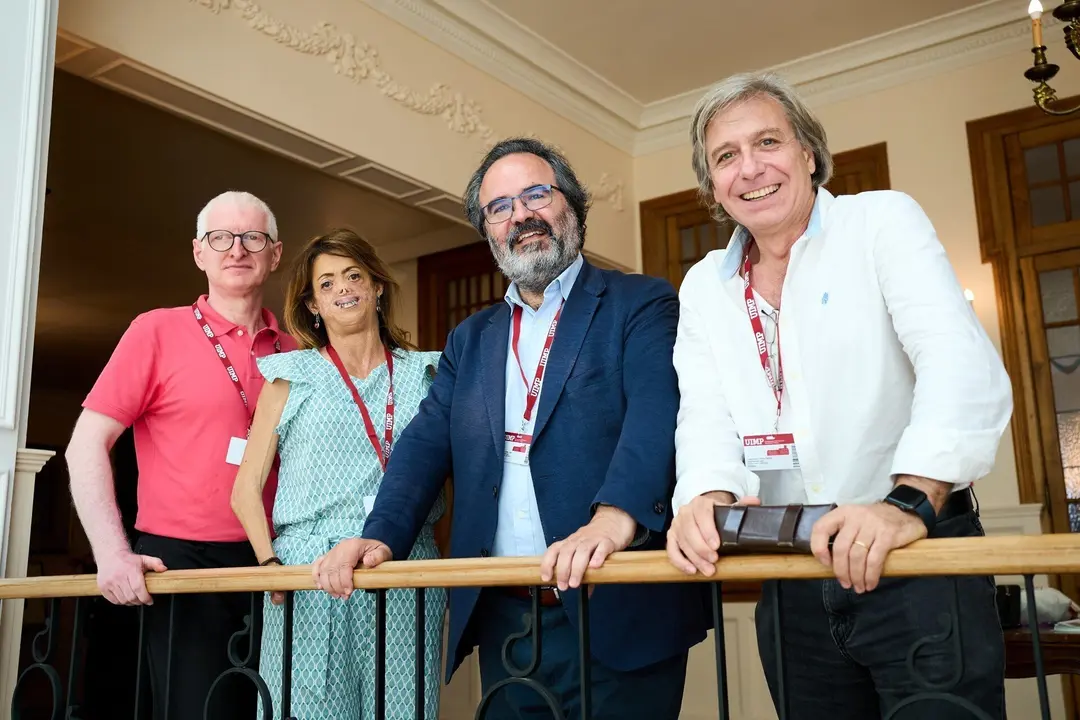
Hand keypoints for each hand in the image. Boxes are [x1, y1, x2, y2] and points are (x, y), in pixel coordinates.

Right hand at [96, 550, 166, 605]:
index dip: (145, 598)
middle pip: (131, 597)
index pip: (138, 588)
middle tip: (143, 600)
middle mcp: (118, 576)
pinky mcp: (103, 587)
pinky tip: (125, 596)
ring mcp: (109, 583)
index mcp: (130, 570)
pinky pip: (114, 601)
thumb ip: (156, 563)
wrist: (110, 556)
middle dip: (139, 601)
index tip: (150, 601)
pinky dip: (121, 602)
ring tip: (135, 598)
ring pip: (122, 600)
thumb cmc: (128, 560)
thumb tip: (164, 569)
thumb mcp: (144, 559)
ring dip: (131, 602)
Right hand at [312, 538, 391, 599]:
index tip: (349, 592)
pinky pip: (317, 566)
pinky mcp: (327, 557)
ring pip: (324, 571)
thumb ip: (378, 557)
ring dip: (328, 586)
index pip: (344, 566)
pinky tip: (320, 587)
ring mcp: (332, 552)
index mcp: (353, 546)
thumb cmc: (376, 551)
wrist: (369, 546)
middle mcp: (340, 548)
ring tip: (337, 595)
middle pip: (332, 570)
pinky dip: (317, 577)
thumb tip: (368, 562)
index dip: (345, 581)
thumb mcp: (383, 552)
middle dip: (337, 586)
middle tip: (345, 596)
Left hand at [540, 506, 635, 591]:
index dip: (547, 563)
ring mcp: (593, 539)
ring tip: (575, 583)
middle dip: (562, 570)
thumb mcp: (584, 552)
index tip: (546, 578)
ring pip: (582, 551)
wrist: (613, 522)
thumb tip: (584, 592)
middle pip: (566, 552)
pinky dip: (598, 556)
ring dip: (576, 568)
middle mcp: (578, 540)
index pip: (553, 550)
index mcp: (570, 542)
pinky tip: (594, 567)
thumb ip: (583, 572)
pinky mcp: (608, 541)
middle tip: (563, 586)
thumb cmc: (595, 541)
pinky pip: (602, 547)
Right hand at [667, 492, 760, 575]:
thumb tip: (754, 502)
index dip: (708, 530)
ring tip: (708, 570)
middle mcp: (685, 512)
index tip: (716, 546)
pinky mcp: (671, 536)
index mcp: (700, 503)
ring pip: (682, 542)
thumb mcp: (729, 507)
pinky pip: (671, 550)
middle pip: (689, 530)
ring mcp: (677, 524)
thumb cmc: (716, 513)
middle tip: (714, 561)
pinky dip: (680, 561)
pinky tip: (691, 570)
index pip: (702, 513)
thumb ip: (741, 505)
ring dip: (694, 558)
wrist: (701, 512)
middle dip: (701, 548)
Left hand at [810, 503, 926, 592]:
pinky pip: (874, 560)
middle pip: (841, 548)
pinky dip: (871, 575)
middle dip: (841, 571)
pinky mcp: (888, 534)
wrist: (906, 512)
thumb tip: (831, 564)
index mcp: (843, 513)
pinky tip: (870, 584)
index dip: (818, 548)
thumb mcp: (855, 521)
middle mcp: (855, 517)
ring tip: (859, 587)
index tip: (825, 564)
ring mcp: (872, 525)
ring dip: (856, 576)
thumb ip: (842, 535)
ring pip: (857, 556)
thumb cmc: (875, 522)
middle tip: (845, 584)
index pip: (820, 528)